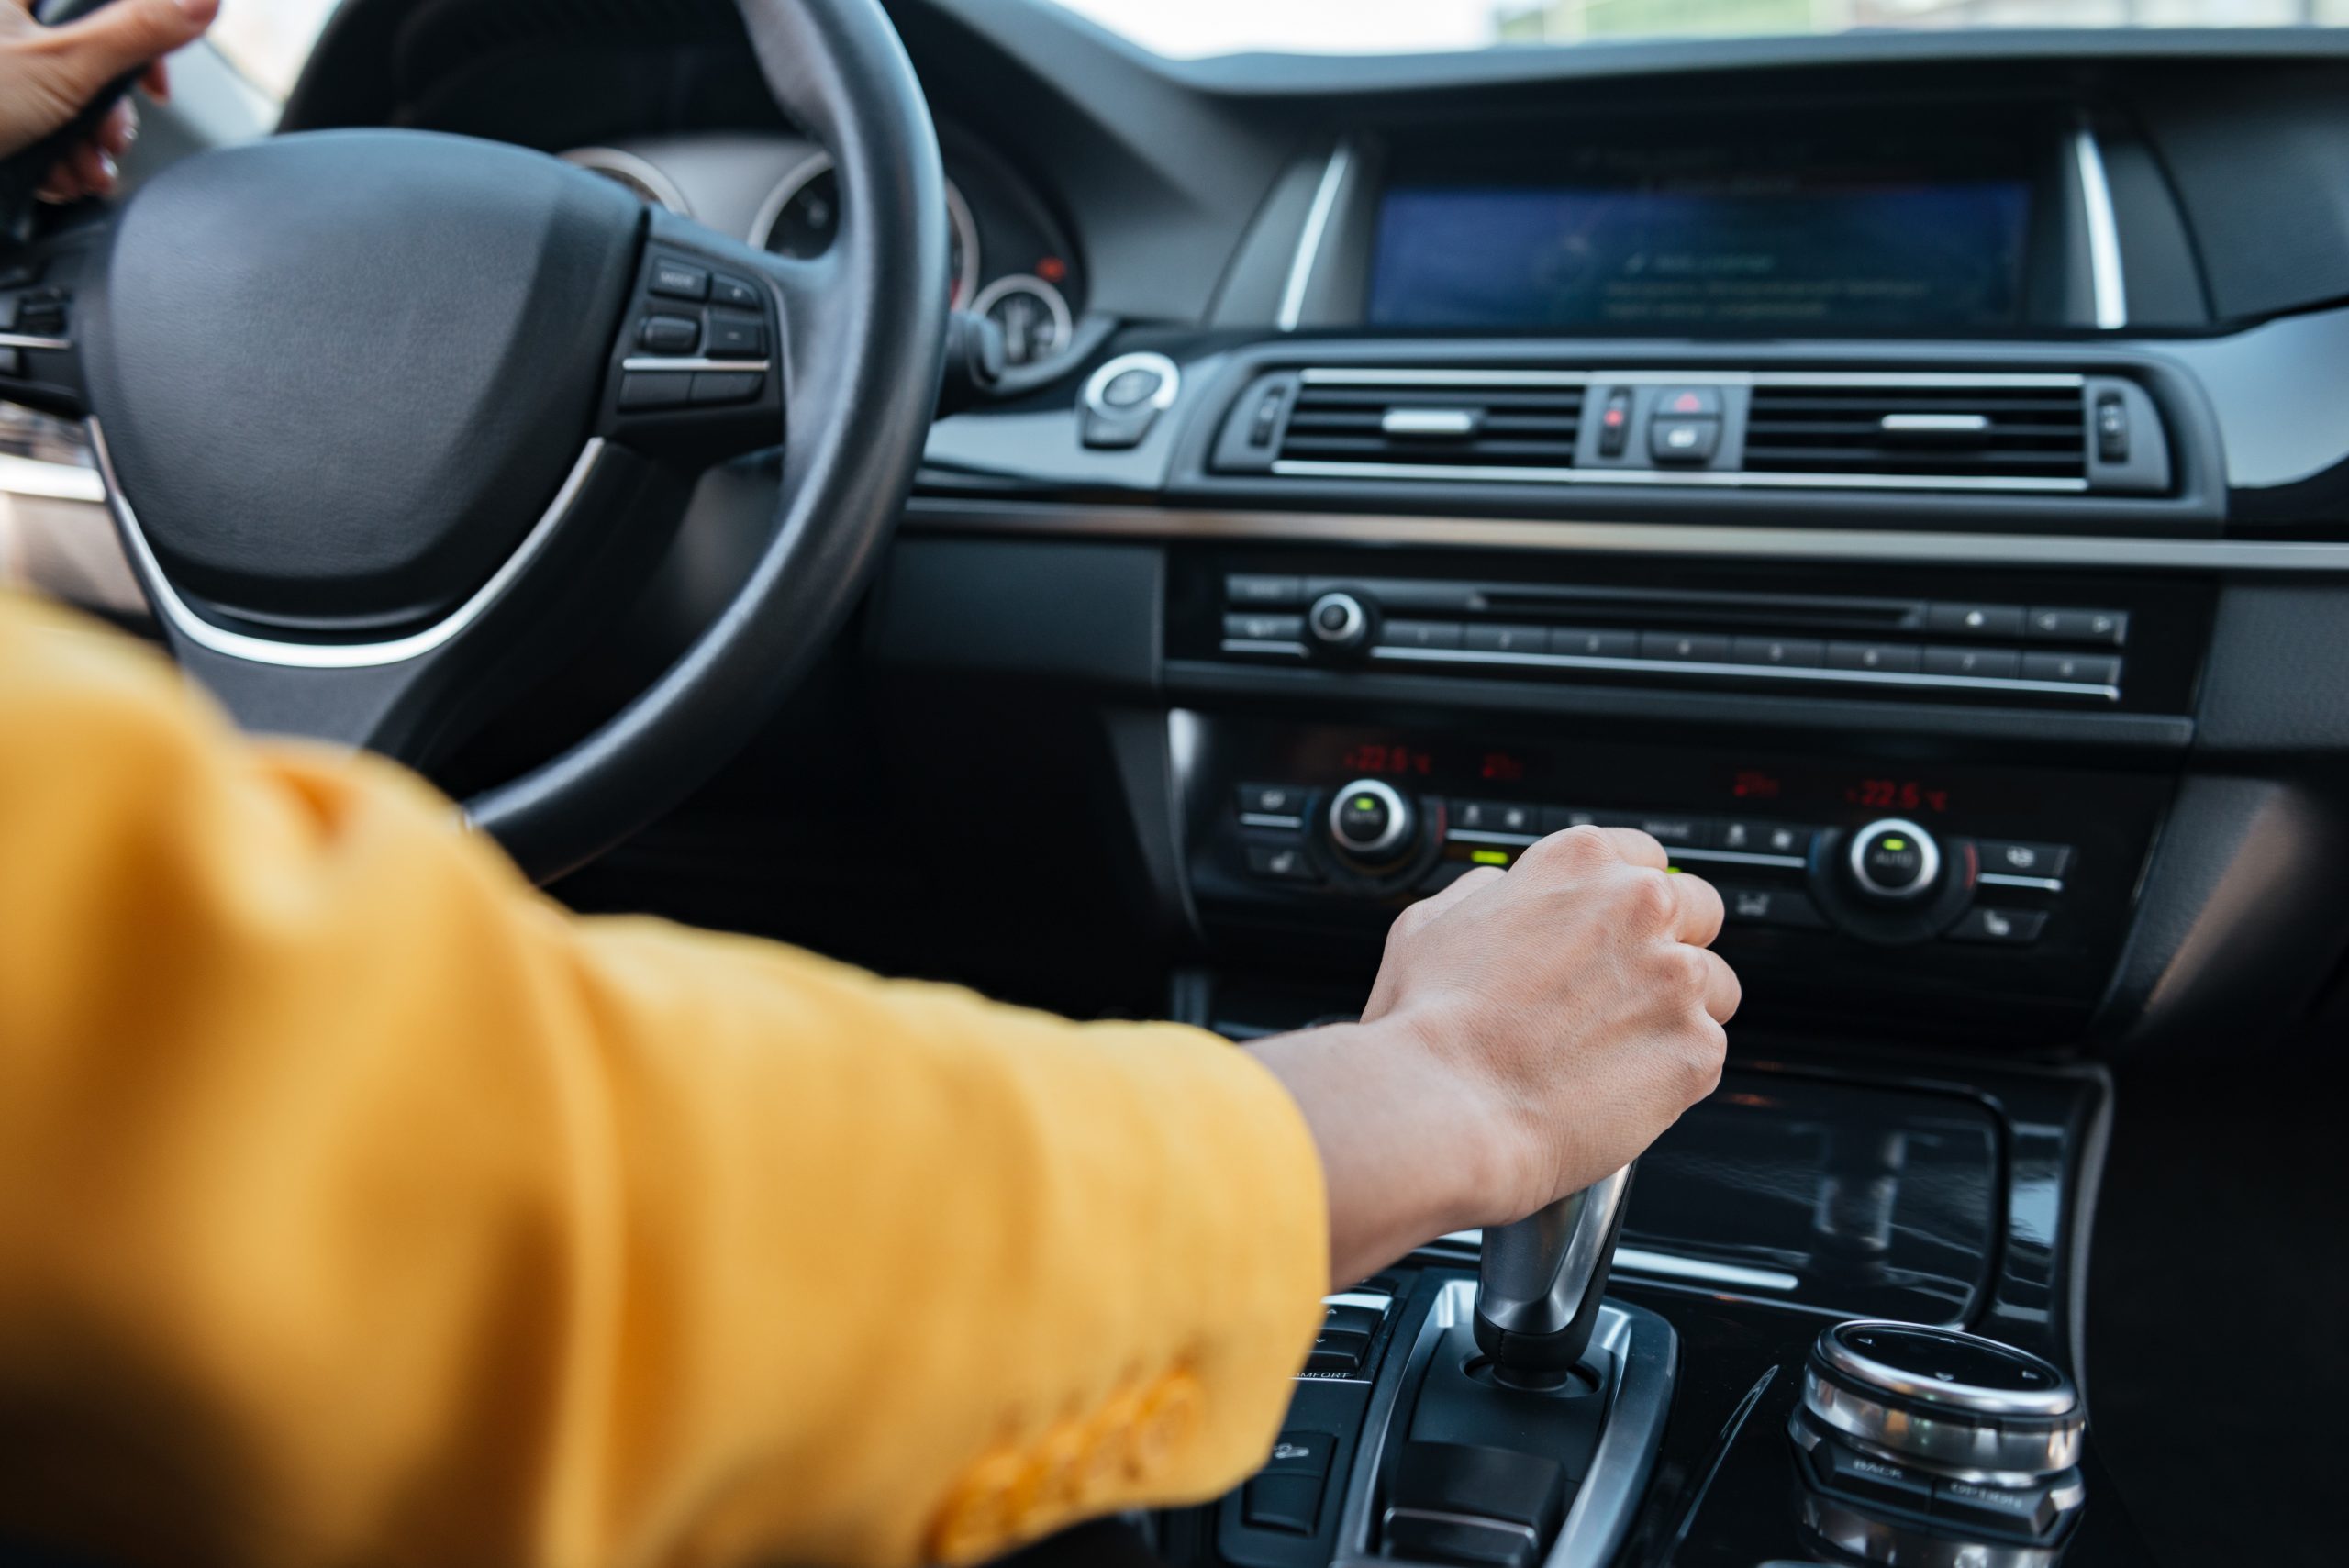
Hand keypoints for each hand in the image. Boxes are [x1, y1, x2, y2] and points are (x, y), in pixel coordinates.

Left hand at [0, 0, 218, 201]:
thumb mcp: (66, 65)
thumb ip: (138, 31)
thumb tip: (205, 1)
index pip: (113, 6)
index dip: (145, 51)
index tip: (156, 91)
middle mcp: (13, 23)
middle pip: (92, 61)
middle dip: (108, 118)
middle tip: (107, 143)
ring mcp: (5, 68)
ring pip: (69, 101)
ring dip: (85, 149)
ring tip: (79, 174)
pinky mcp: (1, 111)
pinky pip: (40, 125)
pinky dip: (54, 157)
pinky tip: (50, 176)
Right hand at [1252, 826, 1738, 1287]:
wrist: (1445, 1105)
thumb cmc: (1426, 1021)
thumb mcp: (1432, 919)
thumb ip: (1491, 895)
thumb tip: (1506, 896)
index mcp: (1579, 863)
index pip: (1645, 858)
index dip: (1628, 901)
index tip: (1618, 930)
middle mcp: (1639, 906)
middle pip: (1698, 909)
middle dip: (1672, 945)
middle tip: (1627, 991)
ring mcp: (1676, 977)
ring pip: (1714, 986)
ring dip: (1678, 1011)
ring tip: (1619, 1050)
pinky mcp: (1697, 1048)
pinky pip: (1705, 1053)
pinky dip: (1672, 1073)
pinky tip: (1616, 1086)